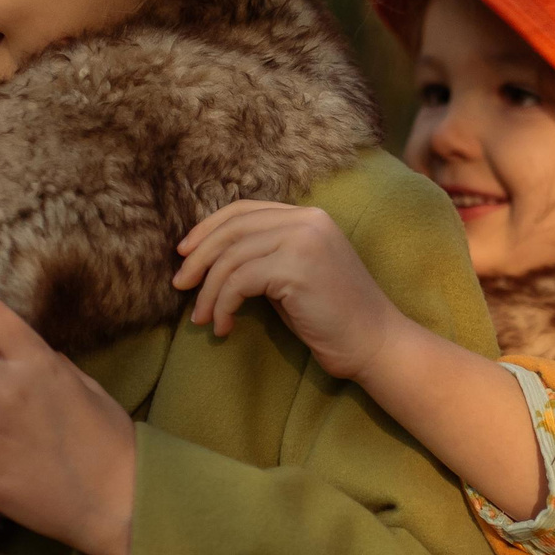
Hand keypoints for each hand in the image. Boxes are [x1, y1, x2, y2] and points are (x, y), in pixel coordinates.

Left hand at [174, 200, 406, 381]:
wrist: (374, 343)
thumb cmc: (332, 318)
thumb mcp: (293, 276)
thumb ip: (263, 257)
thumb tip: (210, 259)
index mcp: (308, 217)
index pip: (244, 211)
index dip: (208, 229)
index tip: (185, 254)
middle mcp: (307, 220)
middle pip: (233, 228)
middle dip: (199, 258)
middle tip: (180, 286)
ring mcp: (303, 240)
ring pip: (231, 257)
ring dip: (209, 292)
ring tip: (202, 319)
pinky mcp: (296, 268)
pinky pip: (239, 281)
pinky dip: (223, 305)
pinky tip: (224, 327)